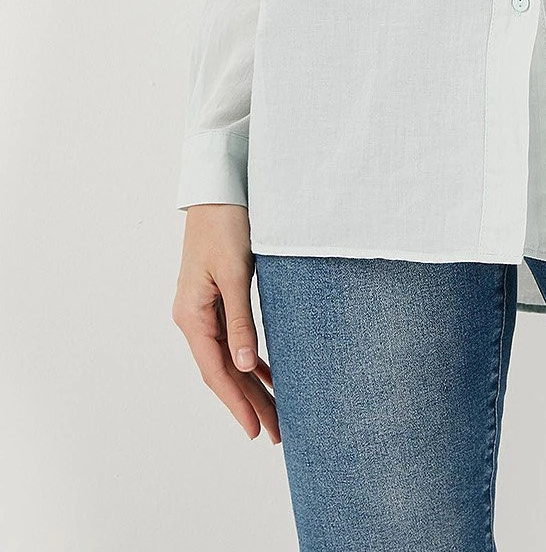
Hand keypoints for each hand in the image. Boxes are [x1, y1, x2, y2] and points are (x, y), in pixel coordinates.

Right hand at [172, 203, 280, 443]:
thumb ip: (240, 320)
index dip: (237, 403)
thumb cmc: (226, 225)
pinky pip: (233, 339)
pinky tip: (268, 373)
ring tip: (276, 413)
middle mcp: (193, 318)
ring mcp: (203, 310)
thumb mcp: (235, 273)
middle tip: (277, 432)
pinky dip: (251, 358)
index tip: (256, 431)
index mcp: (192, 315)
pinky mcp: (216, 298)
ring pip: (229, 358)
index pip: (216, 371)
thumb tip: (246, 367)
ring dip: (251, 384)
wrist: (218, 190)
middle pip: (224, 370)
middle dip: (249, 402)